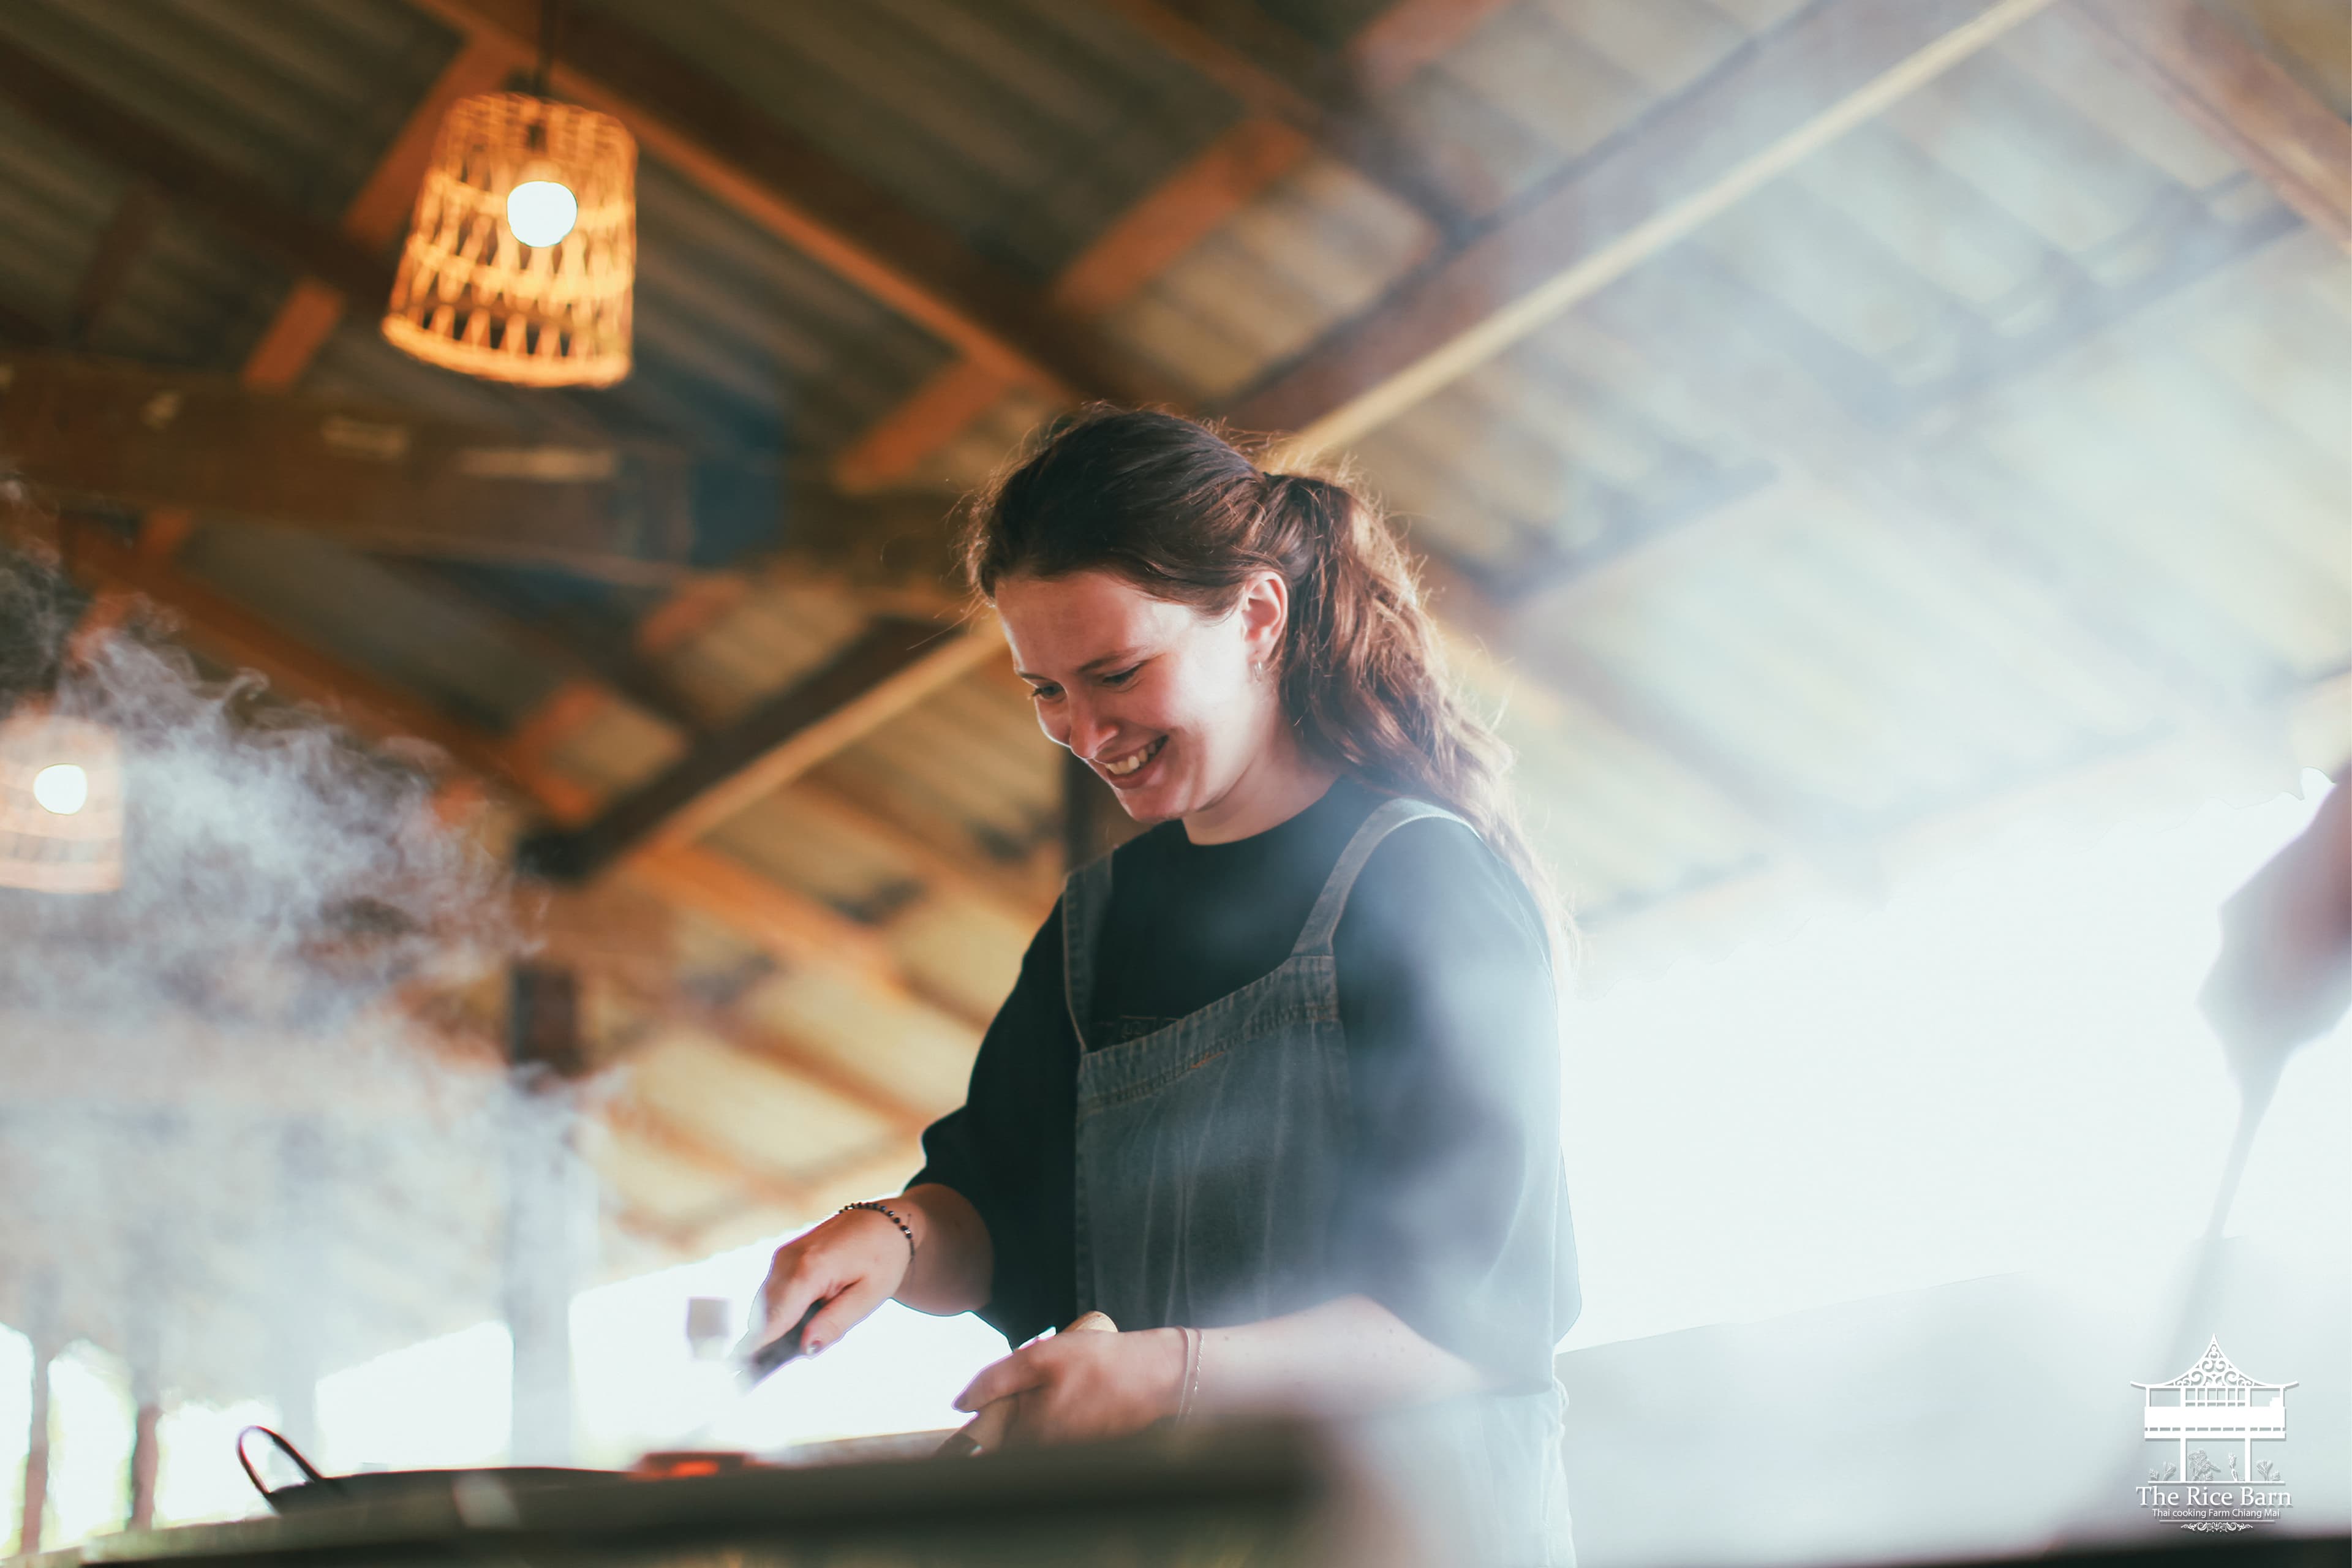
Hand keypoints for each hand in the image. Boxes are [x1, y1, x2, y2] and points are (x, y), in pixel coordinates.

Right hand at [752, 1207, 913, 1358]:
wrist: (883, 1222)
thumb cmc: (882, 1258)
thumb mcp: (869, 1296)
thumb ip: (836, 1322)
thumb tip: (806, 1350)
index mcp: (810, 1269)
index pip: (775, 1317)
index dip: (757, 1347)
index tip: (740, 1374)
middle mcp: (788, 1260)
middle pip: (764, 1315)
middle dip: (762, 1344)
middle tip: (755, 1378)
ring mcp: (782, 1256)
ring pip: (764, 1305)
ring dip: (767, 1330)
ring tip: (765, 1363)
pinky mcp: (783, 1258)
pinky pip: (771, 1293)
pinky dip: (774, 1314)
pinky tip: (783, 1334)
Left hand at [952, 1326, 1185, 1446]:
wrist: (1157, 1377)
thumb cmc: (1101, 1364)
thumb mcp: (1041, 1357)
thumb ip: (995, 1379)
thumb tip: (959, 1404)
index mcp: (1028, 1437)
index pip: (983, 1443)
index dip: (981, 1419)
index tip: (989, 1401)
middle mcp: (1046, 1456)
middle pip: (1009, 1437)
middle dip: (1012, 1408)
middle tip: (1034, 1378)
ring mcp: (1067, 1456)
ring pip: (1033, 1434)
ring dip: (1035, 1408)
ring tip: (1061, 1381)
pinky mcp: (1085, 1451)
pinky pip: (1056, 1435)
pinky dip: (1057, 1414)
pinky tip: (1076, 1391)